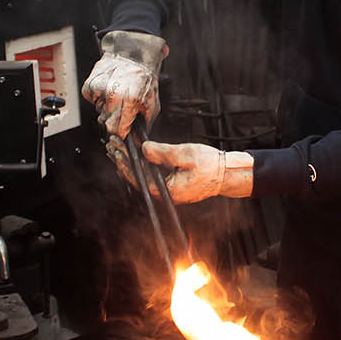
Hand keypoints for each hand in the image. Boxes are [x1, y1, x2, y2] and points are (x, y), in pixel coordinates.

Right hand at [80, 30, 167, 137]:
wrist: (132, 53)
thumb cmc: (144, 77)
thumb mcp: (152, 102)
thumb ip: (145, 124)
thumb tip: (137, 141)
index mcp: (130, 100)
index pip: (118, 130)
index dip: (120, 135)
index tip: (122, 136)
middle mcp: (113, 95)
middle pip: (106, 124)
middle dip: (114, 124)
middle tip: (122, 114)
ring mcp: (99, 89)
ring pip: (99, 113)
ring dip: (107, 110)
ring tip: (118, 97)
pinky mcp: (89, 85)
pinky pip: (92, 101)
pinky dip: (99, 99)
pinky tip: (109, 90)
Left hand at [121, 140, 253, 203]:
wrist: (227, 173)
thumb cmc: (211, 165)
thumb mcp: (186, 154)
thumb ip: (163, 153)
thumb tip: (144, 149)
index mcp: (168, 191)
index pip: (138, 179)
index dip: (124, 164)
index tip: (116, 151)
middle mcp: (166, 193)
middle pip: (138, 178)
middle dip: (124, 162)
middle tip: (113, 146)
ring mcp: (169, 190)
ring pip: (144, 176)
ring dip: (132, 162)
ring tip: (120, 147)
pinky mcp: (173, 184)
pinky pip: (153, 175)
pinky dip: (143, 163)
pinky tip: (137, 152)